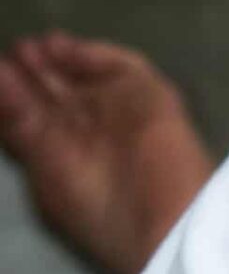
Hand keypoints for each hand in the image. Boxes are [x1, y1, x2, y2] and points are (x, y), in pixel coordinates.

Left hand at [0, 31, 212, 273]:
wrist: (167, 225)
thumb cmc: (100, 212)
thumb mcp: (45, 168)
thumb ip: (20, 122)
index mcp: (66, 155)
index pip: (34, 114)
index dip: (12, 92)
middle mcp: (94, 131)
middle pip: (60, 91)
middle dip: (35, 71)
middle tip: (15, 50)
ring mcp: (125, 112)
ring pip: (90, 75)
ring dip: (61, 59)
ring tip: (32, 48)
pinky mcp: (155, 99)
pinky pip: (127, 69)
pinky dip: (96, 56)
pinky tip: (63, 49)